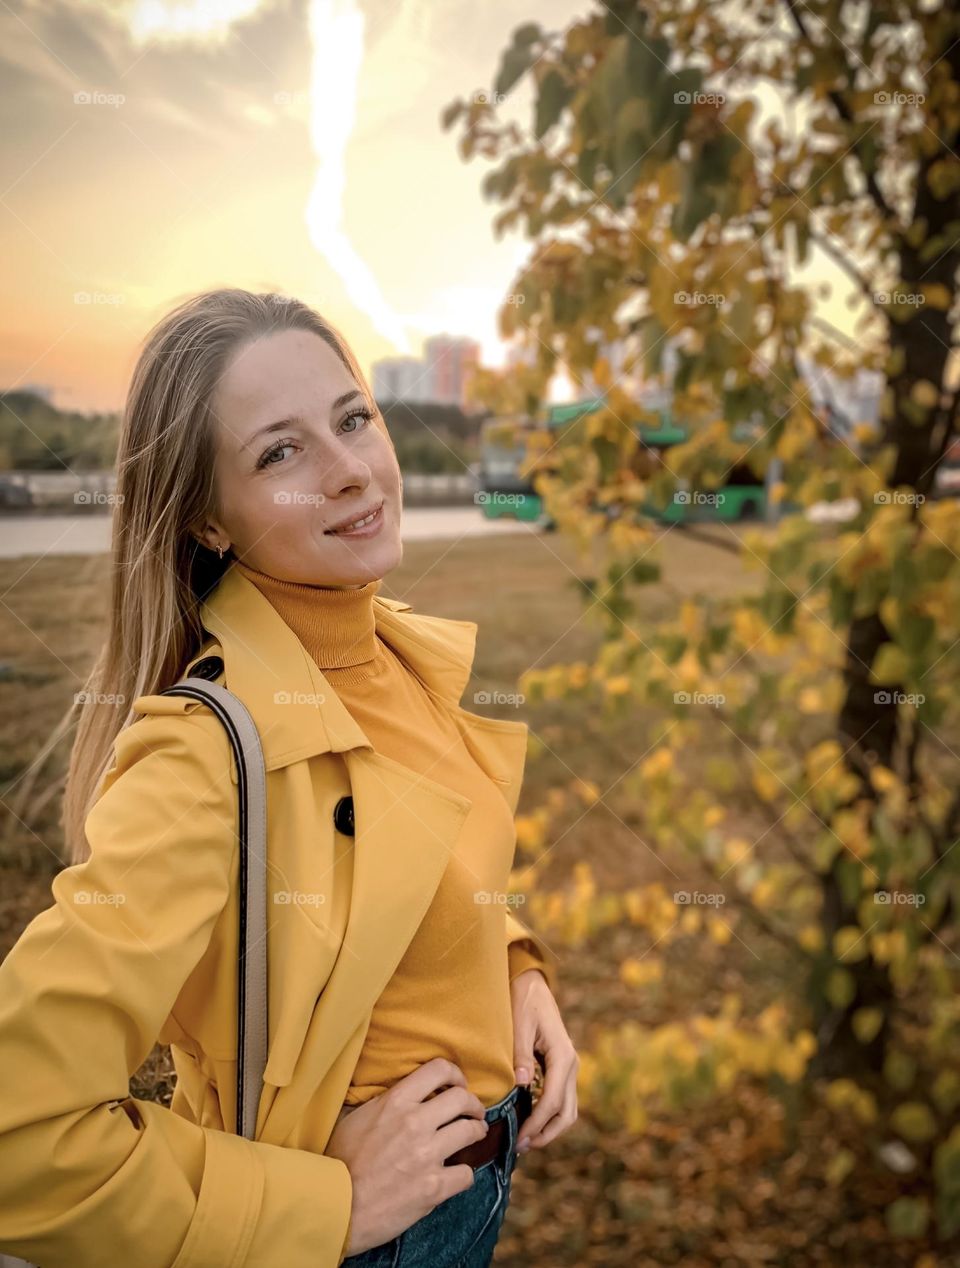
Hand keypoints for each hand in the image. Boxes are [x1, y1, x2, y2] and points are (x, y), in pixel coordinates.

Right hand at [325, 1058, 488, 1255]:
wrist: (336, 1206)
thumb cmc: (340, 1162)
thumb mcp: (355, 1118)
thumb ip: (382, 1103)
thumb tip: (400, 1096)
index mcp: (396, 1102)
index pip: (438, 1070)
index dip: (455, 1074)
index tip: (457, 1084)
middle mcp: (415, 1122)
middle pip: (462, 1098)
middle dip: (473, 1104)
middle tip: (474, 1112)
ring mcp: (427, 1155)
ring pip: (471, 1131)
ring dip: (477, 1132)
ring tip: (474, 1135)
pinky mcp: (434, 1188)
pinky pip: (466, 1174)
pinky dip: (464, 1174)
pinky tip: (456, 1175)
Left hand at [510, 968, 578, 1152]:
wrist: (531, 983)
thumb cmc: (523, 1001)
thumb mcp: (519, 1025)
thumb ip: (521, 1055)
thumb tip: (523, 1085)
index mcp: (563, 1056)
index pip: (552, 1101)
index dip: (537, 1123)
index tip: (519, 1139)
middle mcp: (571, 1064)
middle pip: (566, 1112)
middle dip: (546, 1133)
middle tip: (522, 1146)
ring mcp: (569, 1067)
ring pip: (567, 1109)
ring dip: (550, 1128)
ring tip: (526, 1139)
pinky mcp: (561, 1068)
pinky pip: (560, 1098)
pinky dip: (549, 1114)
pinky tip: (530, 1120)